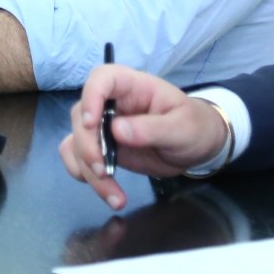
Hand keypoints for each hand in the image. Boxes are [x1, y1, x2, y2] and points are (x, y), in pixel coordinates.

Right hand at [56, 64, 231, 210]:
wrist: (196, 148)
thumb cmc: (194, 126)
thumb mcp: (182, 127)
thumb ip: (152, 128)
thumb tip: (116, 131)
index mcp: (133, 86)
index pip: (103, 78)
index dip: (91, 96)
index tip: (91, 124)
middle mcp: (112, 103)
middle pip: (81, 115)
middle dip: (87, 147)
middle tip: (103, 171)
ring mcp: (104, 127)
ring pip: (77, 142)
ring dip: (87, 169)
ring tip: (113, 195)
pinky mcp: (102, 148)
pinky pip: (79, 158)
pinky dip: (85, 177)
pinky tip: (108, 193)